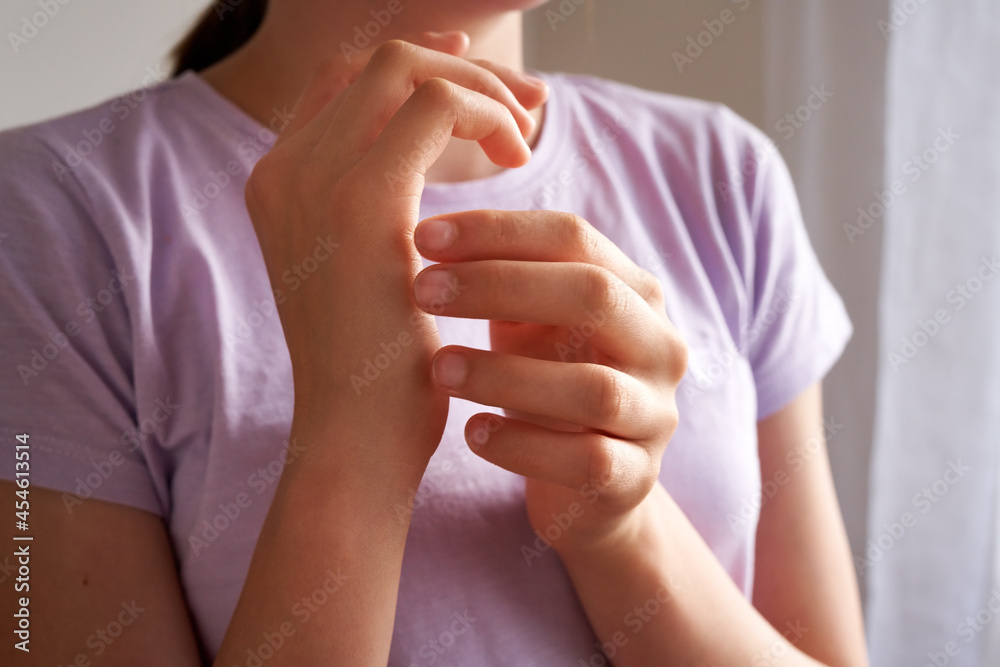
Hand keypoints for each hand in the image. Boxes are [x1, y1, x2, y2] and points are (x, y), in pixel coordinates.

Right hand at [243, 33, 547, 471]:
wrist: (353, 440)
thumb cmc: (374, 370)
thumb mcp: (369, 273)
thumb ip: (382, 210)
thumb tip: (433, 154)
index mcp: (280, 185)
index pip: (345, 83)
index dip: (419, 66)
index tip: (483, 89)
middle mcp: (283, 169)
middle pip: (375, 62)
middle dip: (460, 66)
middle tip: (523, 102)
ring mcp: (313, 180)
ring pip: (406, 68)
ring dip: (478, 87)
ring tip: (523, 133)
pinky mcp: (363, 202)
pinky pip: (436, 105)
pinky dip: (486, 115)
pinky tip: (517, 160)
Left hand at [412, 210, 687, 551]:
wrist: (586, 487)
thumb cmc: (547, 383)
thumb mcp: (530, 325)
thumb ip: (503, 279)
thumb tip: (428, 230)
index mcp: (635, 292)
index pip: (574, 237)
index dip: (497, 231)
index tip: (424, 236)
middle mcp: (660, 346)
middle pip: (593, 294)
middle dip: (500, 285)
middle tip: (422, 289)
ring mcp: (655, 416)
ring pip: (593, 388)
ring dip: (506, 374)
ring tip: (437, 368)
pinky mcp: (636, 480)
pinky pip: (587, 462)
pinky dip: (524, 447)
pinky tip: (473, 433)